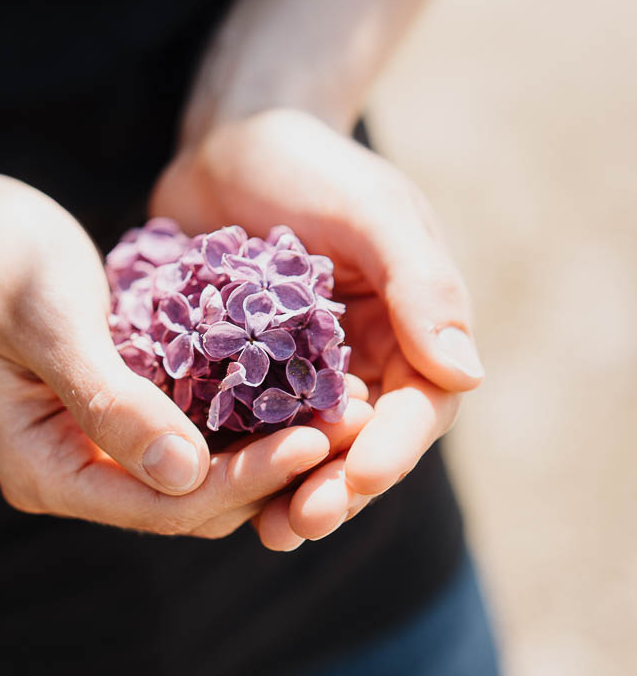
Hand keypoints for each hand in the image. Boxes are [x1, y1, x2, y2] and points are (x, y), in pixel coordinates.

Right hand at [0, 173, 369, 536]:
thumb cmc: (2, 263)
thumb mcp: (53, 323)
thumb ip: (112, 402)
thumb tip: (187, 476)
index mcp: (43, 469)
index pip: (160, 504)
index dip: (241, 480)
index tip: (314, 439)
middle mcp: (73, 474)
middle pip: (188, 503)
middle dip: (270, 471)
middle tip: (351, 426)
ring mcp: (97, 448)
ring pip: (201, 476)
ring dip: (268, 449)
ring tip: (343, 412)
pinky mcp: (122, 416)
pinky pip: (196, 434)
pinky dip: (245, 417)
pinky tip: (299, 389)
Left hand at [150, 108, 483, 549]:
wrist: (226, 145)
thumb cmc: (307, 164)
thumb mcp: (370, 210)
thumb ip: (419, 284)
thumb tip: (465, 374)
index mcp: (407, 328)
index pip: (415, 407)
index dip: (391, 450)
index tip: (357, 479)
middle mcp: (358, 359)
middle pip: (360, 443)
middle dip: (337, 487)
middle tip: (300, 524)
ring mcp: (296, 371)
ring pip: (303, 448)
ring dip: (288, 491)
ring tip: (264, 530)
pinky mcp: (239, 371)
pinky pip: (244, 426)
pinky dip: (235, 460)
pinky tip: (209, 489)